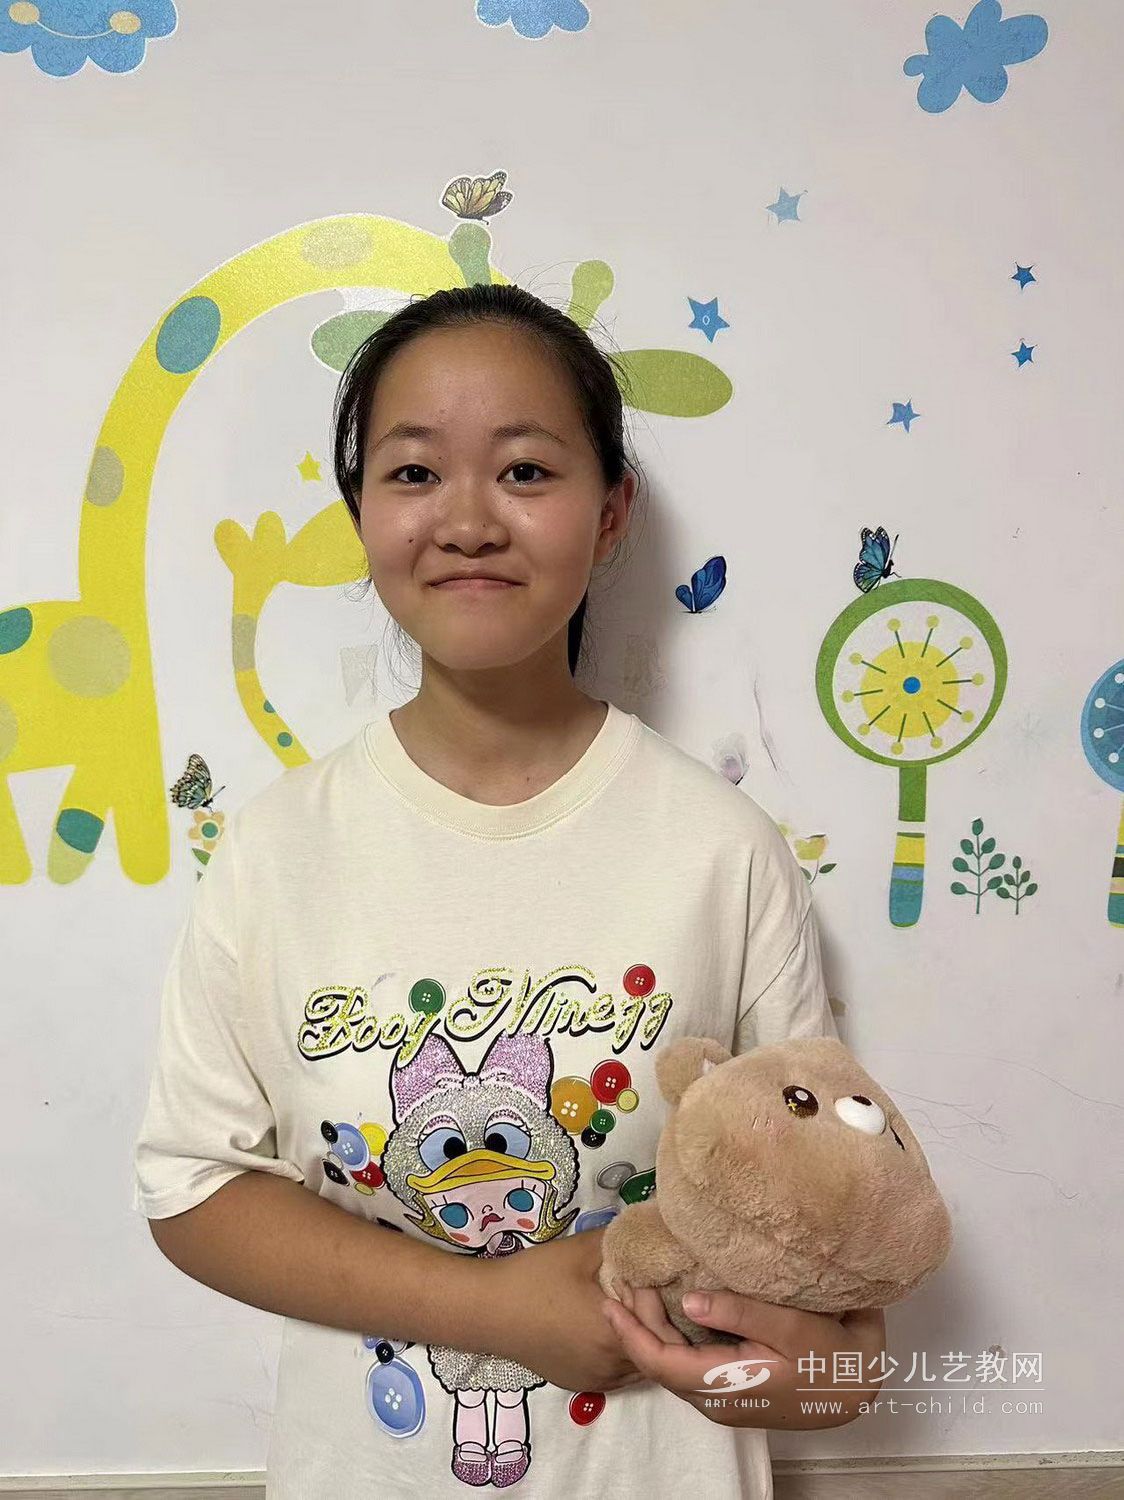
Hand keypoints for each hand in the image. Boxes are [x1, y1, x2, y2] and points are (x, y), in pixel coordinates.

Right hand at [485, 1228, 648, 1394]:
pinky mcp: (581, 1384)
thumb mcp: (581, 1251)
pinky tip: (613, 1329)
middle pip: (655, 1349)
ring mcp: (596, 1381)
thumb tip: (642, 1231)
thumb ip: (618, 1241)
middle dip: (657, 1320)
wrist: (490, 1311)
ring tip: (633, 1309)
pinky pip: (619, 1375)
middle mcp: (611, 1367)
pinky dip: (625, 1354)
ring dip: (644, 1340)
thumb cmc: (535, 1278)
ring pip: (640, 1366)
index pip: (660, 1322)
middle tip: (647, 1290)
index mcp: (614, 1335)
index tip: (648, 1272)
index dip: (659, 1295)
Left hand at [602, 1283, 885, 1429]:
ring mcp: (725, 1395)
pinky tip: (675, 1304)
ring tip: (643, 1286)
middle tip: (629, 1277)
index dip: (630, 1332)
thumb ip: (740, 1313)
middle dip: (638, 1323)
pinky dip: (674, 1334)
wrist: (863, 1386)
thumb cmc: (830, 1355)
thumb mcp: (791, 1326)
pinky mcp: (736, 1386)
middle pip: (660, 1363)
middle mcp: (716, 1397)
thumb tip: (688, 1299)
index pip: (659, 1363)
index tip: (609, 1299)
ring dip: (654, 1328)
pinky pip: (690, 1362)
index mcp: (724, 1385)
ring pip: (673, 1363)